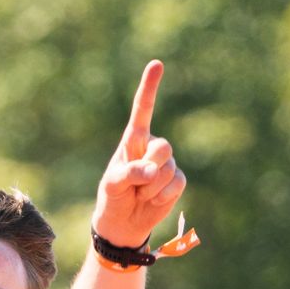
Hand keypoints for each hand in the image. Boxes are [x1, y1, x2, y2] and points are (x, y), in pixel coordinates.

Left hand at [92, 60, 186, 250]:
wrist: (123, 224)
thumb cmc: (113, 198)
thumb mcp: (113, 185)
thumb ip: (130, 173)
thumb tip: (153, 171)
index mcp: (133, 140)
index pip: (143, 110)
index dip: (150, 88)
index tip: (157, 64)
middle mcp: (152, 147)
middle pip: (163, 147)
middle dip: (150, 168)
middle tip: (136, 183)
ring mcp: (166, 164)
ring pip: (169, 169)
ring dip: (152, 188)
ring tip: (140, 194)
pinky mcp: (176, 181)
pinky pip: (177, 184)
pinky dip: (163, 196)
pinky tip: (153, 200)